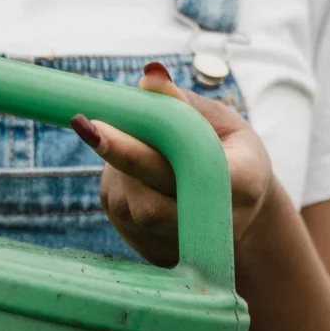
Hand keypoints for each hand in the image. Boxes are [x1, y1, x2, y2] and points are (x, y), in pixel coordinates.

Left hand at [74, 63, 276, 266]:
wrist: (240, 208)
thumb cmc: (229, 151)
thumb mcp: (218, 119)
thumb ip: (181, 103)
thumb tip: (149, 76)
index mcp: (242, 184)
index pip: (182, 171)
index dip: (135, 152)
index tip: (95, 127)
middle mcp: (216, 226)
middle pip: (148, 203)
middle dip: (116, 159)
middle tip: (86, 123)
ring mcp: (186, 247)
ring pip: (129, 207)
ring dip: (120, 170)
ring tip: (141, 147)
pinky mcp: (159, 254)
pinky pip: (123, 214)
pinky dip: (123, 186)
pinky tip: (141, 175)